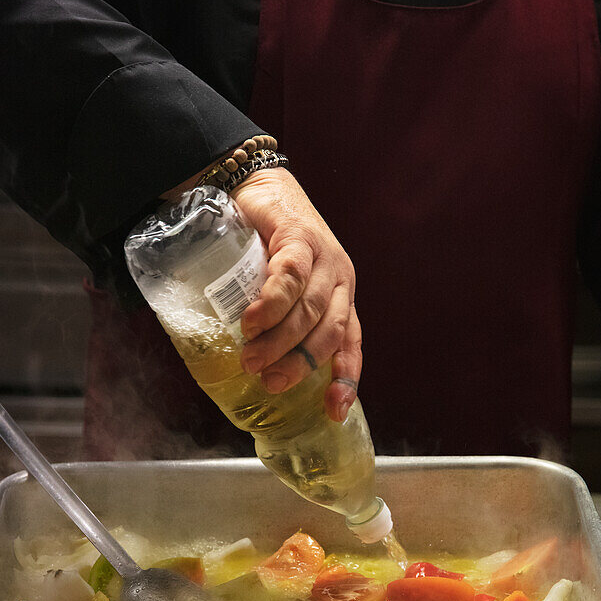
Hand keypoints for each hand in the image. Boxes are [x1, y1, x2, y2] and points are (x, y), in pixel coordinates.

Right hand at [231, 168, 360, 421]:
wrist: (253, 188)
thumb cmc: (262, 247)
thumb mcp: (276, 292)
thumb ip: (275, 323)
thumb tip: (249, 371)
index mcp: (341, 298)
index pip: (350, 345)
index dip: (345, 380)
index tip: (333, 412)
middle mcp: (341, 280)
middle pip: (328, 332)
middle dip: (300, 363)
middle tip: (269, 381)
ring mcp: (324, 257)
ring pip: (309, 309)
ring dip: (280, 339)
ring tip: (251, 357)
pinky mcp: (300, 237)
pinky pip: (290, 277)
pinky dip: (272, 303)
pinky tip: (253, 321)